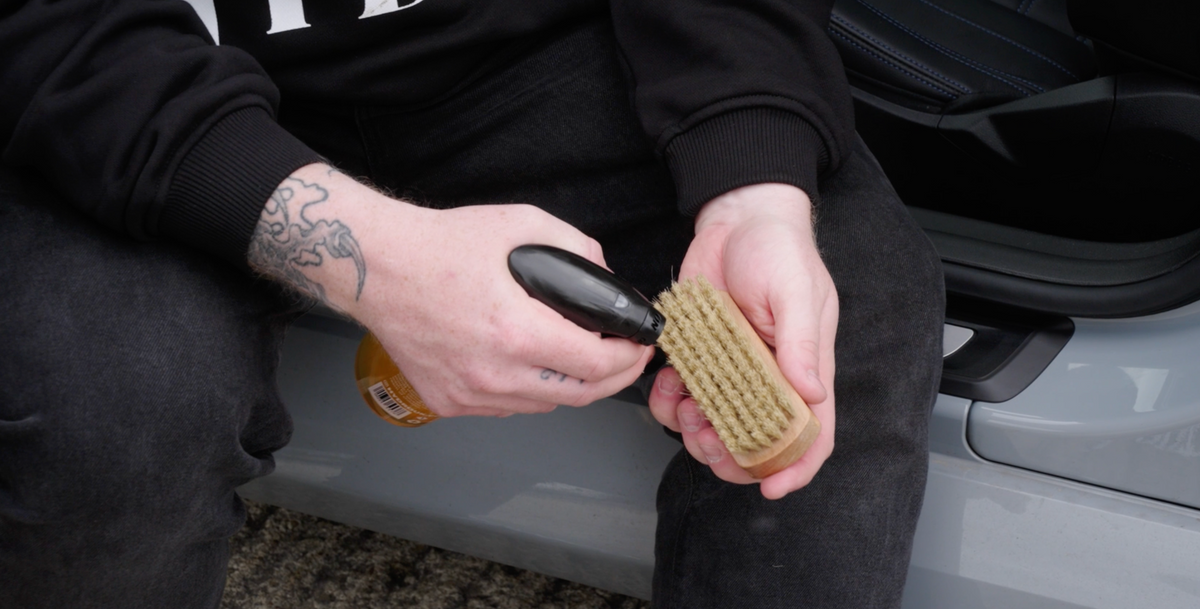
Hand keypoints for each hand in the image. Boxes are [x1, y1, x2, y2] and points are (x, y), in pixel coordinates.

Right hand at [249, 164, 653, 417]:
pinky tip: (532, 365)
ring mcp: (469, 393)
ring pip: (545, 405)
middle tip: (625, 358)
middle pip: (579, 396)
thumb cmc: (440, 245)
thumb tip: (605, 276)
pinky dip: (530, 391)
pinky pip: (507, 407)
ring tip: (582, 359)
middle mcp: (493, 372)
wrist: (376, 267)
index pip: (596, 364)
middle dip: (614, 378)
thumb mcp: (520, 223)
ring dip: (572, 386)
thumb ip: (575, 247)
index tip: (640, 344)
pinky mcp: (449, 402)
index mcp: (515, 331)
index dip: (629, 357)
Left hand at [647, 183, 836, 498]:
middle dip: (732, 455)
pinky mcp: (698, 354)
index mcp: (804, 368)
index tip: (772, 487)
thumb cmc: (778, 248)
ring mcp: (730, 368)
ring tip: (685, 414)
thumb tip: (810, 392)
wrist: (736, 215)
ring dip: (696, 431)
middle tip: (709, 447)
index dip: (797, 466)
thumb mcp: (796, 292)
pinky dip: (668, 401)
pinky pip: (681, 393)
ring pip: (714, 423)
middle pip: (756, 439)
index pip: (812, 432)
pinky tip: (667, 388)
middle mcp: (768, 375)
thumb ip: (801, 342)